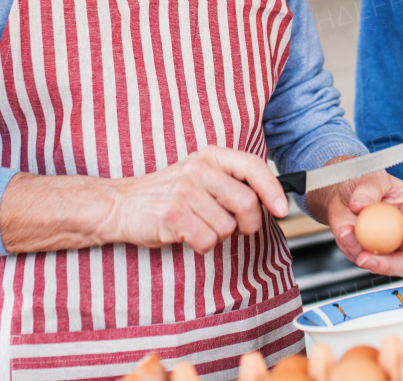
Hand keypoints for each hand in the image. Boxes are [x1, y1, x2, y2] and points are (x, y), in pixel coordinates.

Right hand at [102, 146, 288, 251]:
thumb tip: (271, 201)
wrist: (121, 205)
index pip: (253, 166)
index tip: (281, 209)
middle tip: (234, 227)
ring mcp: (185, 190)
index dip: (272, 189)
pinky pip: (208, 240)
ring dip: (217, 235)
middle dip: (247, 224)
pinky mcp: (174, 214)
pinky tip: (186, 234)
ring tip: (198, 225)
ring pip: (228, 227)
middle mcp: (199, 169)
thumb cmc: (167, 195)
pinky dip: (201, 245)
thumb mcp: (200, 177)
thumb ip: (231, 183)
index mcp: (210, 156)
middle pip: (247, 203)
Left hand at [307, 158, 402, 276]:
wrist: (342, 192)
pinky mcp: (368, 253)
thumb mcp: (369, 175)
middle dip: (390, 265)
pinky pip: (360, 258)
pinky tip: (343, 231)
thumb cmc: (364, 180)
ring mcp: (387, 247)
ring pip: (382, 266)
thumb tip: (360, 207)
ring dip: (361, 253)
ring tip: (346, 232)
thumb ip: (367, 189)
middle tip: (367, 257)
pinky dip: (348, 248)